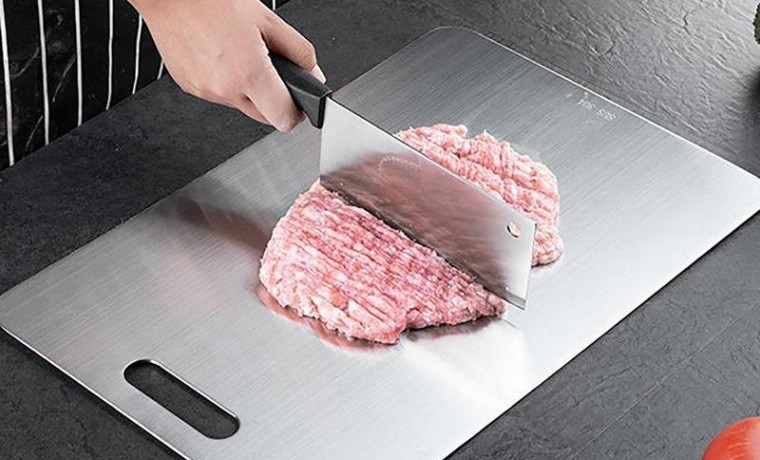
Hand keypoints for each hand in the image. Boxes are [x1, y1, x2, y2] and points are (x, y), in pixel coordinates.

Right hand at [130, 0, 324, 130]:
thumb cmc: (212, 2)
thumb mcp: (268, 20)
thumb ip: (298, 51)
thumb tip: (312, 73)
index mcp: (249, 74)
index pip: (284, 118)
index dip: (297, 113)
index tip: (300, 104)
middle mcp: (225, 89)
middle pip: (264, 116)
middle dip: (274, 100)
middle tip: (273, 73)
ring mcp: (206, 91)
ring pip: (240, 104)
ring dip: (248, 89)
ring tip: (242, 56)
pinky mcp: (191, 87)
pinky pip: (219, 94)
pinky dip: (226, 82)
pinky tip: (222, 57)